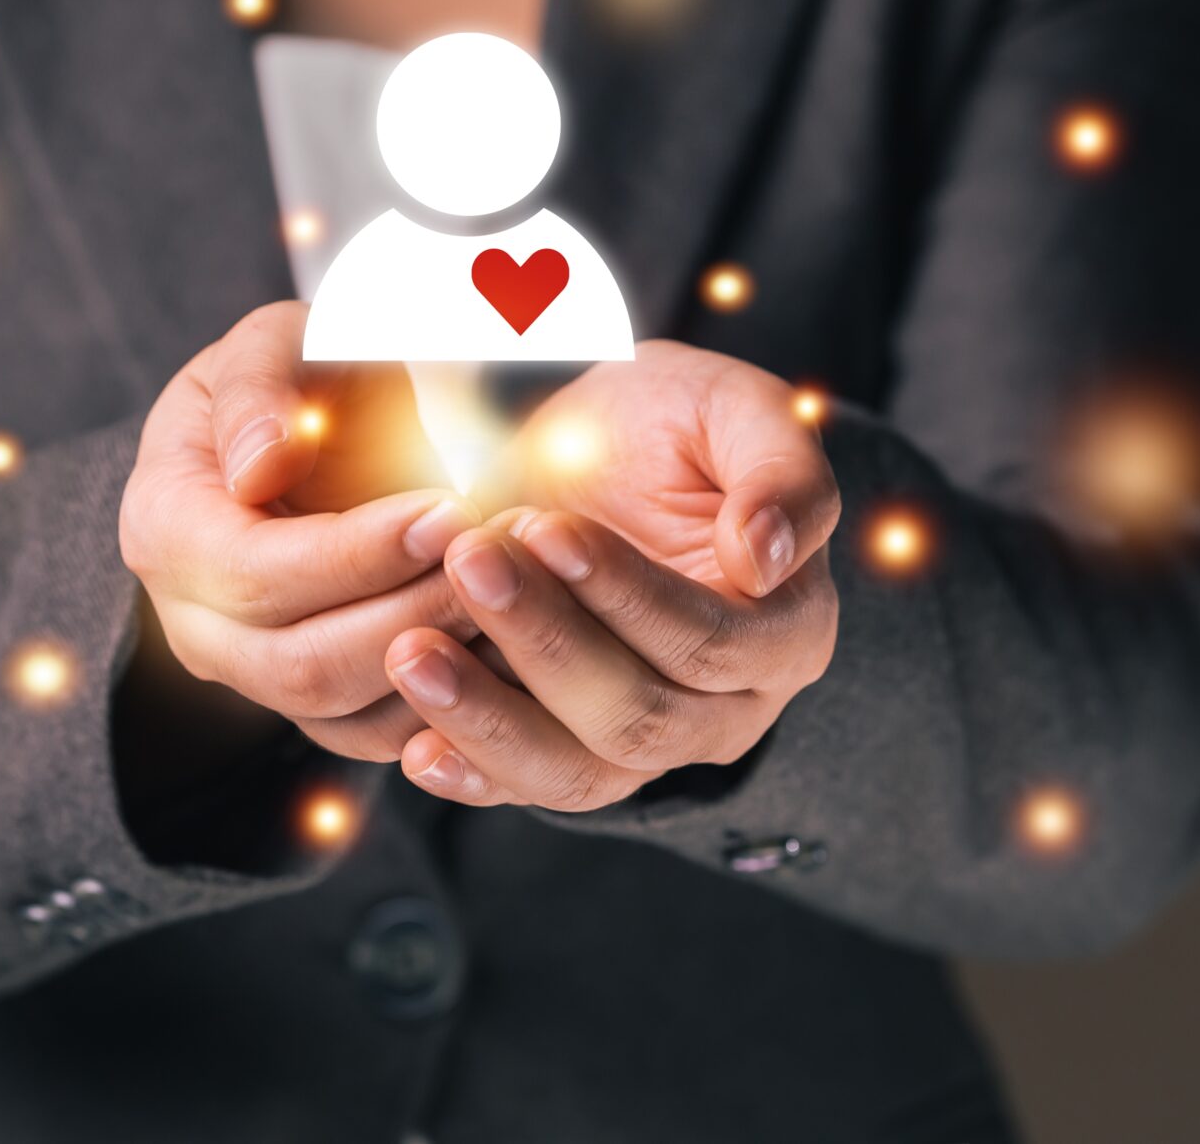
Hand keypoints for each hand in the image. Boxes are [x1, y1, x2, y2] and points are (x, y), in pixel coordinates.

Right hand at [118, 302, 481, 760]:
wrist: (310, 431)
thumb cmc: (293, 378)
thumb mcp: (271, 344)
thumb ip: (260, 386)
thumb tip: (259, 467)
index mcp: (165, 528)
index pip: (258, 574)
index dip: (359, 552)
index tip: (449, 510)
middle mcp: (193, 622)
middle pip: (302, 664)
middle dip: (412, 612)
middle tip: (499, 559)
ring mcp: (251, 674)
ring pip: (346, 713)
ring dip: (441, 664)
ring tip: (516, 595)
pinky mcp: (312, 705)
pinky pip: (380, 735)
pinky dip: (449, 703)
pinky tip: (511, 642)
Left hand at [384, 342, 842, 809]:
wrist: (596, 452)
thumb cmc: (674, 426)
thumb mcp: (738, 411)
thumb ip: (782, 472)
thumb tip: (766, 559)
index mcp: (786, 631)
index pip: (711, 642)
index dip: (626, 594)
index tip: (544, 527)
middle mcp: (727, 710)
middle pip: (639, 715)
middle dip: (545, 642)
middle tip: (467, 563)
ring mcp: (648, 746)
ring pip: (579, 770)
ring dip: (490, 720)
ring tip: (413, 655)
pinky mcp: (574, 755)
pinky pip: (528, 786)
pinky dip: (471, 774)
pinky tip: (415, 747)